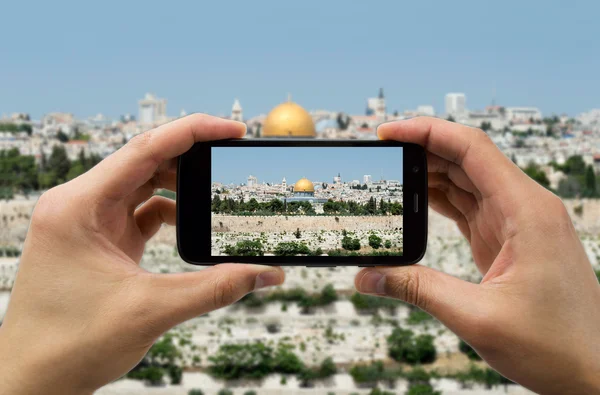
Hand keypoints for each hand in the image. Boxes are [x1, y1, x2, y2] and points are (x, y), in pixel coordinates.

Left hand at [0, 114, 284, 394]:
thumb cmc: (68, 345)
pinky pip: (139, 212)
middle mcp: (79, 205)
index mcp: (78, 206)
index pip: (145, 149)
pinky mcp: (98, 239)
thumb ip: (216, 288)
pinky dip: (169, 216)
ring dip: (180, 190)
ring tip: (214, 200)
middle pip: (145, 162)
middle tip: (231, 163)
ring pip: (143, 186)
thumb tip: (267, 273)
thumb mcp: (152, 310)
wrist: (33, 379)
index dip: (194, 132)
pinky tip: (189, 231)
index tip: (233, 130)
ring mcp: (87, 222)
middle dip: (192, 161)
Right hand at [355, 117, 599, 393]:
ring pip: (465, 180)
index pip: (471, 149)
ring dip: (427, 174)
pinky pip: (468, 205)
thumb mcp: (477, 317)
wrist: (590, 369)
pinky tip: (414, 202)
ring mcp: (516, 222)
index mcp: (527, 211)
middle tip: (380, 155)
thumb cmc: (556, 345)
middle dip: (421, 150)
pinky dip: (439, 200)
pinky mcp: (506, 238)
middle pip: (465, 158)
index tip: (389, 132)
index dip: (427, 132)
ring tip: (388, 177)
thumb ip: (417, 289)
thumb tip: (366, 276)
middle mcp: (524, 207)